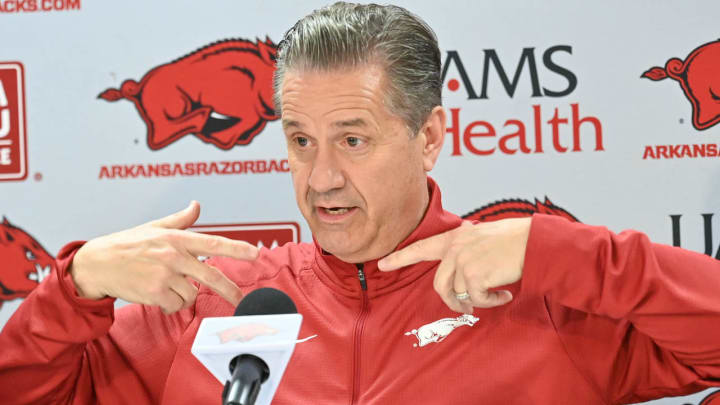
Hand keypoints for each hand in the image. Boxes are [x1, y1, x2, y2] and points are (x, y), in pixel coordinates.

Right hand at [70, 202, 258, 313]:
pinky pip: (176, 306)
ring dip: (185, 296)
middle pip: (211, 276)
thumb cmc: (128, 244)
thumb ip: (180, 220)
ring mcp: (164, 275)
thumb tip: (196, 205)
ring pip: (191, 294)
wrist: (97, 264)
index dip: (237, 249)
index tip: (256, 254)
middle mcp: (173, 256)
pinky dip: (171, 305)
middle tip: (241, 300)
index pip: (213, 243)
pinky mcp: (154, 293)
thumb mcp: (154, 227)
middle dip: (230, 290)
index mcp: (177, 238)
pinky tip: (158, 296)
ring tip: (167, 286)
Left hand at [378, 218, 531, 312]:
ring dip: (476, 301)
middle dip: (452, 300)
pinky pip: (475, 300)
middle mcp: (455, 248)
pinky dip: (490, 302)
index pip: (422, 247)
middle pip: (439, 284)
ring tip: (494, 296)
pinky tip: (503, 295)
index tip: (381, 263)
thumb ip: (467, 246)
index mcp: (455, 238)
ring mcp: (464, 261)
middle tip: (466, 307)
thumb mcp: (483, 236)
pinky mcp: (475, 275)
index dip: (400, 257)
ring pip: (458, 294)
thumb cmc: (514, 240)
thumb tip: (460, 261)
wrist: (534, 242)